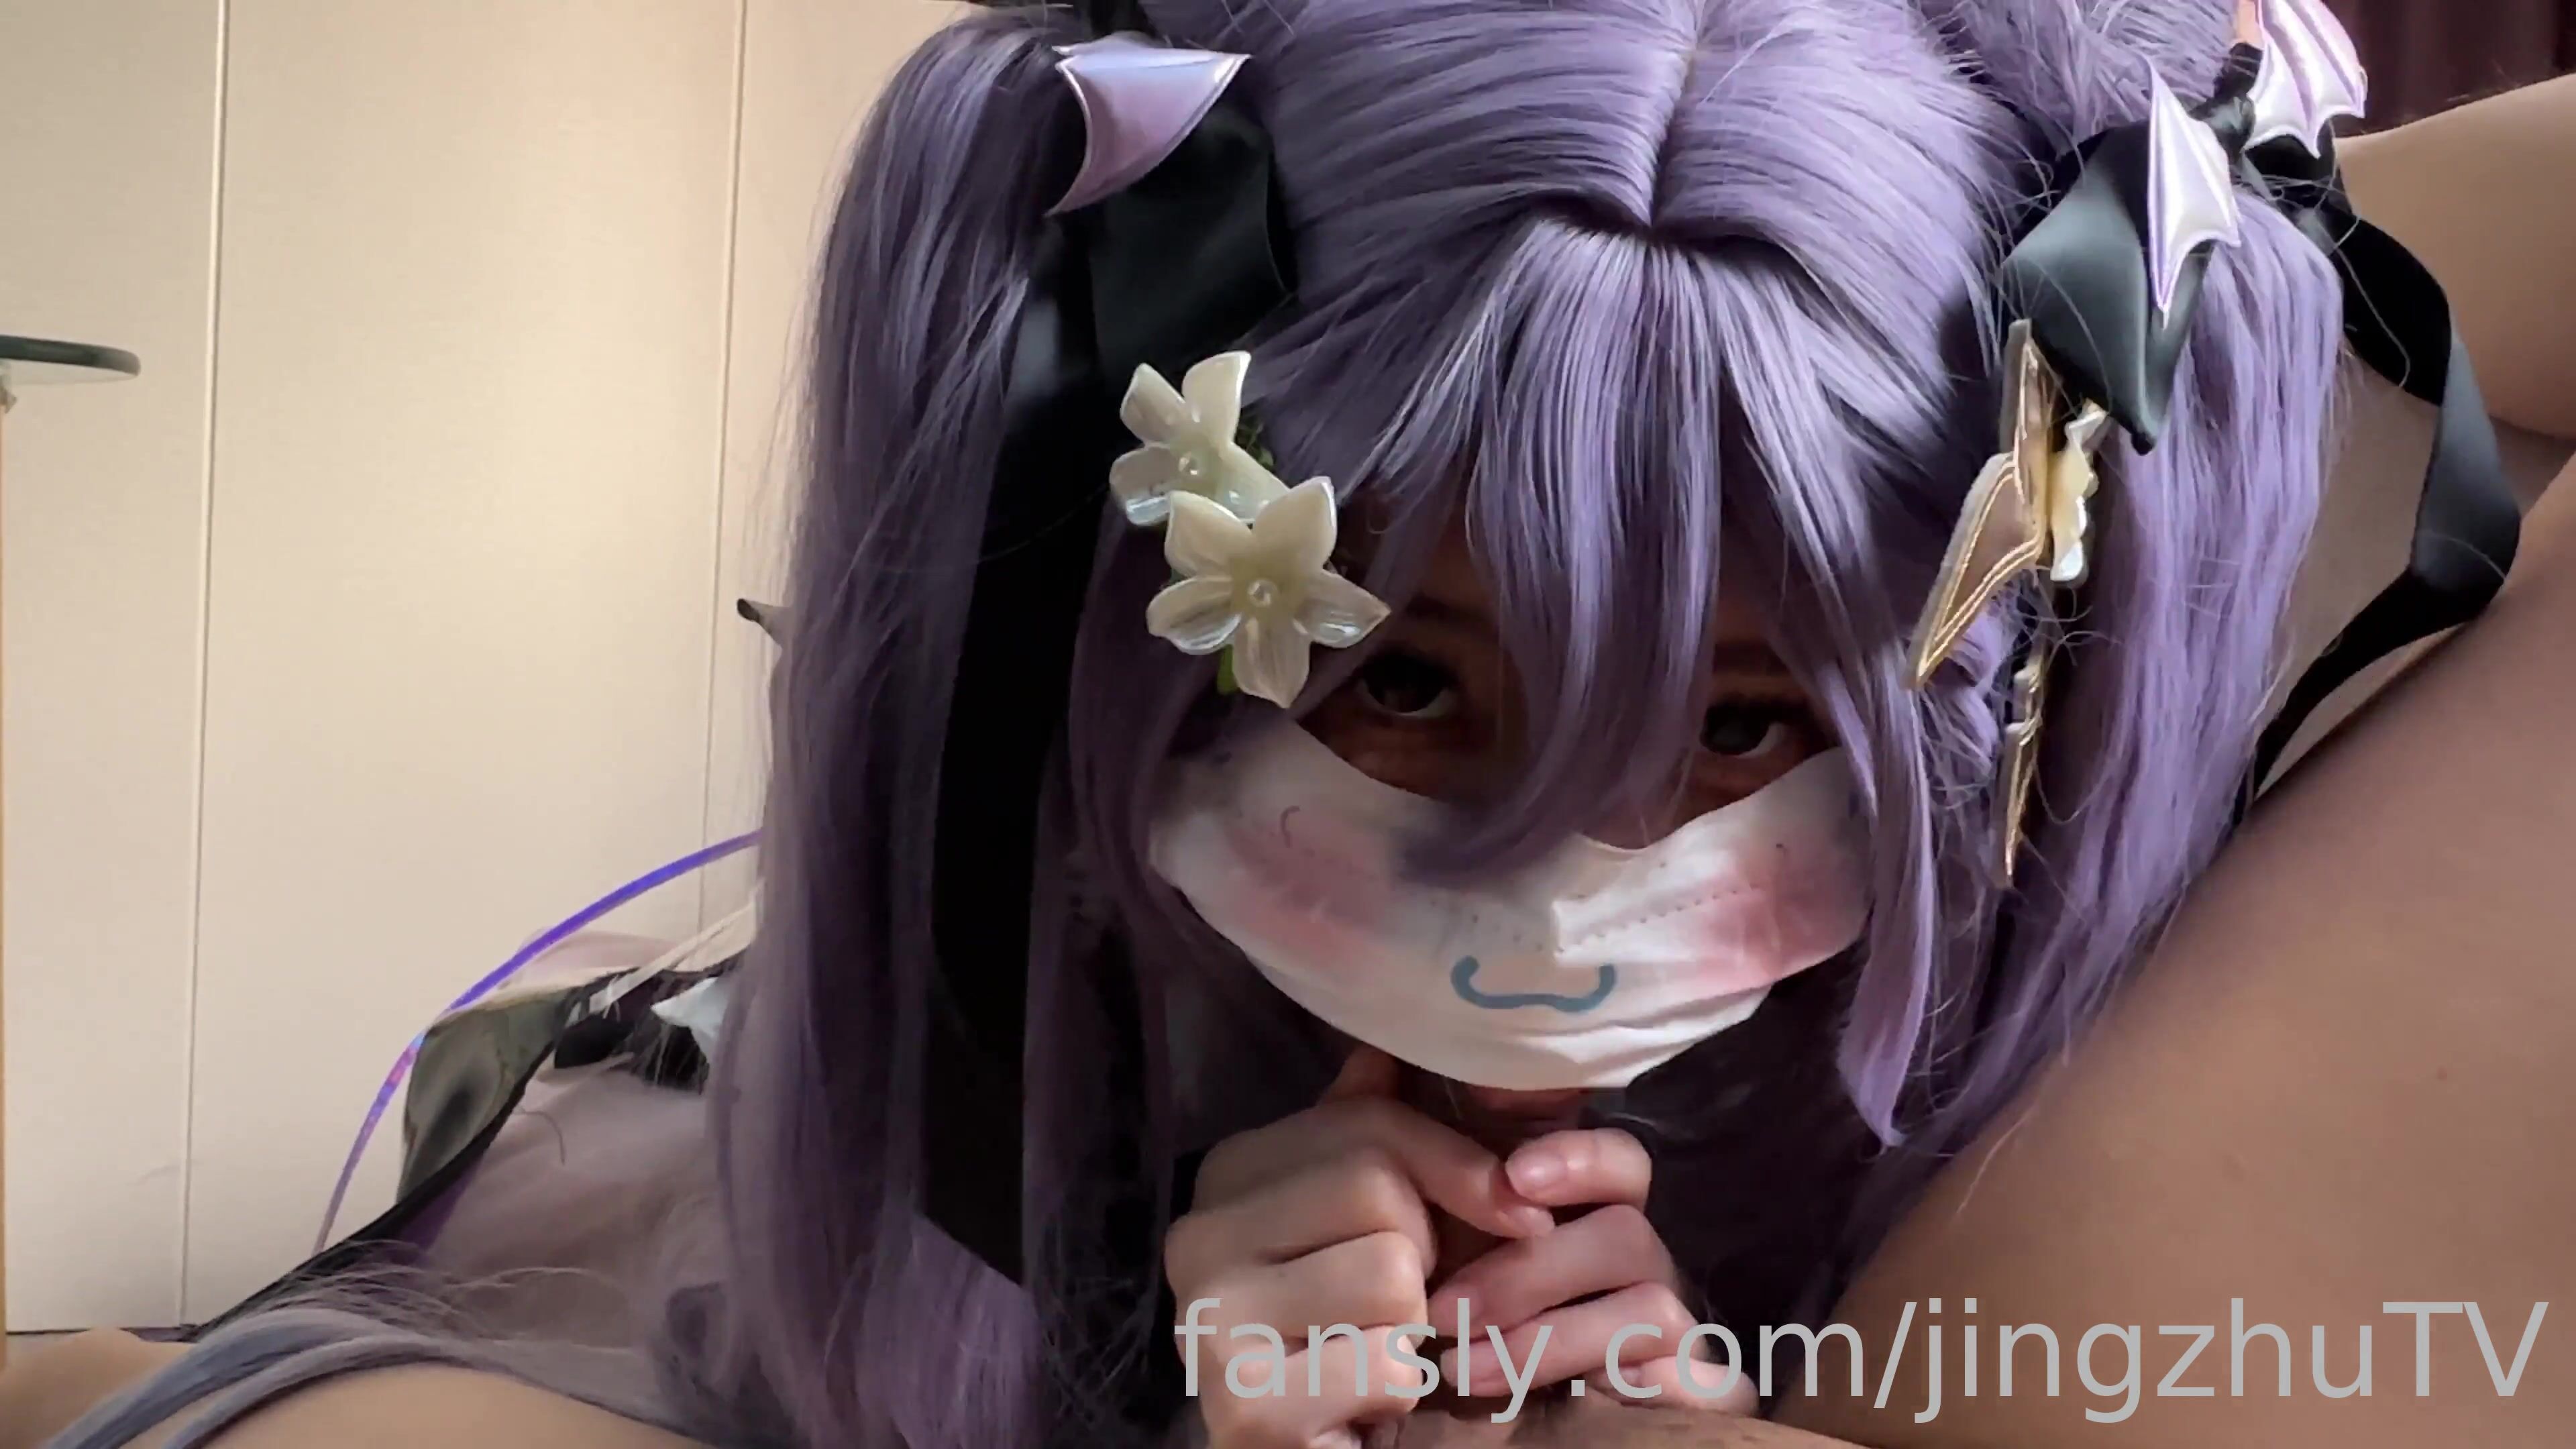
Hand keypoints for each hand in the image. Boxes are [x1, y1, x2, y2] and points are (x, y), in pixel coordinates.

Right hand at [1168, 1048, 1558, 1448]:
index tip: (1513, 1207)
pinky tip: (1364, 1398)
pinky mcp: (1242, 1400)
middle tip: (1403, 1300)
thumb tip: (1389, 1045)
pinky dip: (1400, 1388)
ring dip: (1414, 1327)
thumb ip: (1371, 1132)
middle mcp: (1199, 1235)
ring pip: (1391, 1275)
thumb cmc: (1344, 1325)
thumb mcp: (1365, 1218)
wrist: (1302, 1446)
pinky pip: (1383, 1362)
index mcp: (1229, 1173)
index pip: (1369, 1120)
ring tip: (1378, 1347)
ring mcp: (1209, 1318)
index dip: (1459, 1163)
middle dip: (1427, 1252)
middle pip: (1380, 1189)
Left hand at [1430, 1128, 1754, 1414]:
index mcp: (1608, 1216)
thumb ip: (1481, 1198)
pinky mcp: (1710, 1390)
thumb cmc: (1487, 1321)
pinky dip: (1658, 1388)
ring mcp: (1687, 1327)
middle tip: (1446, 1311)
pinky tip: (1587, 1396)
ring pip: (1652, 1310)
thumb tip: (1491, 1117)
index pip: (1623, 1162)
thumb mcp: (1474, 1255)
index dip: (1578, 1158)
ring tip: (1463, 1370)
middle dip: (1528, 1272)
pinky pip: (1714, 1386)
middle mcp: (1657, 1263)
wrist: (1537, 1421)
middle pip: (1626, 1236)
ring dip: (1549, 1342)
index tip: (1515, 1177)